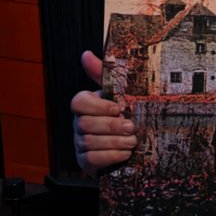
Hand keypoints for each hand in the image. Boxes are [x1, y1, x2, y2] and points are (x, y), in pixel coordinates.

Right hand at [71, 51, 136, 173]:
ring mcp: (80, 143)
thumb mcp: (121, 93)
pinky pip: (91, 159)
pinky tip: (125, 153)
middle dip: (111, 126)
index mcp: (87, 106)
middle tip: (132, 126)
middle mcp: (79, 123)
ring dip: (115, 141)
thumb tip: (86, 54)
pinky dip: (111, 156)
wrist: (137, 145)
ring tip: (132, 140)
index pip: (78, 102)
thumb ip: (105, 75)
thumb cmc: (127, 115)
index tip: (119, 107)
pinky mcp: (85, 161)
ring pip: (89, 142)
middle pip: (85, 124)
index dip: (98, 106)